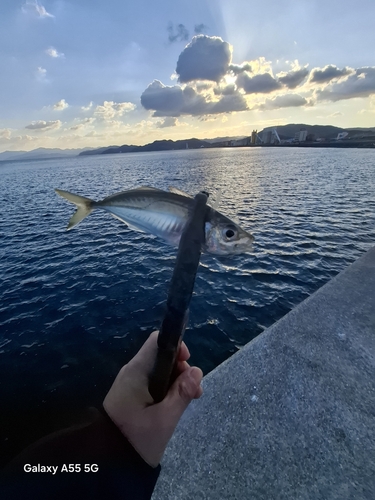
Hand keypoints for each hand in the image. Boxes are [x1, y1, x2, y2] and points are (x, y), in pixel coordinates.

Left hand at [103, 331, 202, 466]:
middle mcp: (132, 372)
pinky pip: (152, 383)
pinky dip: (166, 389)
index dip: (176, 346)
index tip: (188, 364)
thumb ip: (182, 393)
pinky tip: (174, 406)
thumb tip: (196, 370)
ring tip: (189, 401)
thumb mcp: (165, 419)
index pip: (157, 341)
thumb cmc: (136, 438)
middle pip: (161, 356)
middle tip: (194, 391)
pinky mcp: (130, 395)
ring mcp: (130, 384)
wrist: (106, 463)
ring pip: (159, 371)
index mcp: (137, 371)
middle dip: (181, 369)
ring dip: (176, 381)